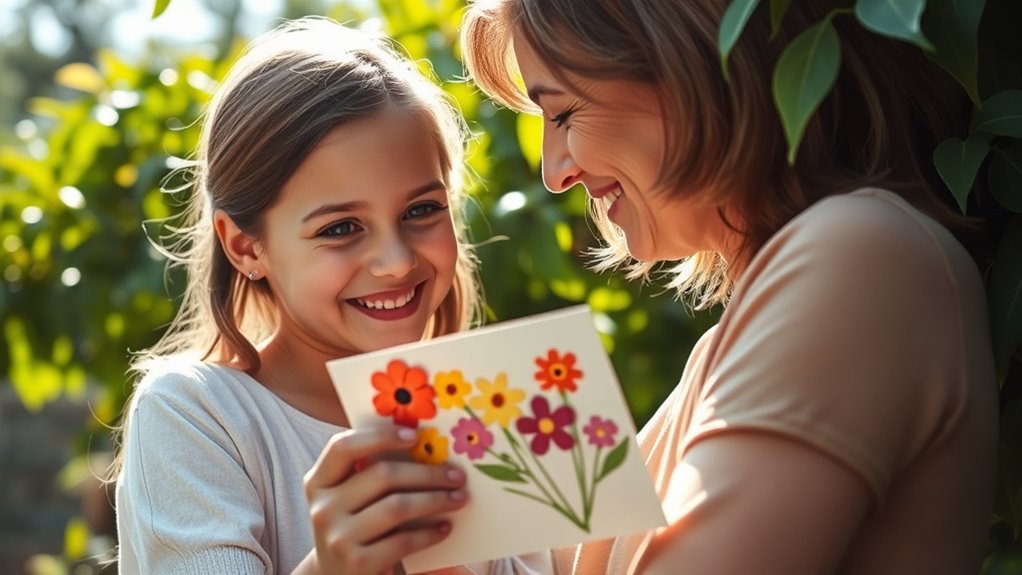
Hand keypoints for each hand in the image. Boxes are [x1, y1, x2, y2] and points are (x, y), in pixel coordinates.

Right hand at [304, 425, 467, 574]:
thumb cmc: (353, 524)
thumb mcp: (349, 496)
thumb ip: (368, 471)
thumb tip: (421, 444)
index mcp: (318, 482)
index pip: (343, 447)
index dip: (380, 437)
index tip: (415, 436)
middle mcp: (323, 508)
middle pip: (382, 476)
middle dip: (427, 473)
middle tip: (456, 475)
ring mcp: (338, 538)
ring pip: (397, 507)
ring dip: (435, 500)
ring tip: (458, 498)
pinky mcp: (358, 564)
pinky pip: (403, 540)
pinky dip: (429, 533)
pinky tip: (444, 528)